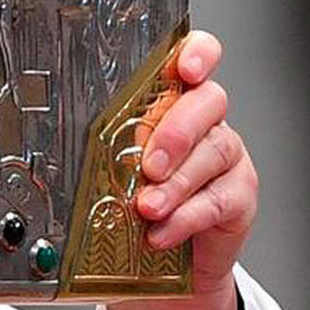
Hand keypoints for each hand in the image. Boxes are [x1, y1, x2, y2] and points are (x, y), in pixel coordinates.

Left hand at [109, 31, 258, 309]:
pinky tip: (160, 230)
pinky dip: (184, 217)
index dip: (197, 54)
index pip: (198, 57)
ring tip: (147, 207)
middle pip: (208, 101)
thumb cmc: (135, 196)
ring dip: (176, 183)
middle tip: (149, 166)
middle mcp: (205, 121)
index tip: (185, 70)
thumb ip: (107, 146)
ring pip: (213, 152)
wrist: (168, 254)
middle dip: (176, 132)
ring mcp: (227, 156)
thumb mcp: (114, 164)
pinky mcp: (239, 196)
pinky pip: (217, 200)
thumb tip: (70, 149)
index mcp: (173, 100)